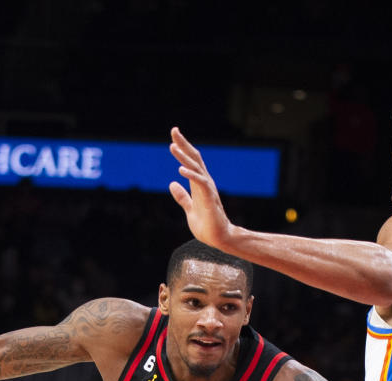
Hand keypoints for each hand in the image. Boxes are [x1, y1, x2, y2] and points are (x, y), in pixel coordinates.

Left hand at [168, 127, 234, 247]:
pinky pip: (200, 183)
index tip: (173, 136)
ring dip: (184, 157)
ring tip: (172, 146)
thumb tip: (172, 183)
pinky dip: (191, 175)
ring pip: (196, 168)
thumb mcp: (189, 209)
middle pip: (194, 158)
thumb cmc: (207, 225)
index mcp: (198, 184)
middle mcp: (204, 183)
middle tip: (174, 130)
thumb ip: (182, 197)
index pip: (190, 161)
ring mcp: (208, 189)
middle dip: (183, 144)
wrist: (218, 239)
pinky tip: (180, 169)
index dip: (182, 148)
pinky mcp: (209, 198)